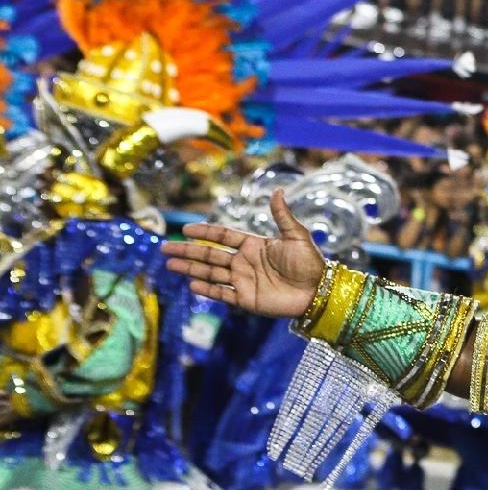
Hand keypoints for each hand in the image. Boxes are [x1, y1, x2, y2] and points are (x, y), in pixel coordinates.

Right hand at [160, 191, 326, 318]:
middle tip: (165, 247)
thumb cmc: (310, 262)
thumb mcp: (297, 235)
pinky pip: (222, 294)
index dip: (205, 232)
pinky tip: (192, 283)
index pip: (223, 236)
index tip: (186, 229)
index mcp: (254, 245)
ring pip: (211, 273)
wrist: (319, 291)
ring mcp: (243, 281)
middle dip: (188, 251)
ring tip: (170, 264)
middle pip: (210, 254)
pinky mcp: (246, 299)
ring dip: (190, 268)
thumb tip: (277, 190)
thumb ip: (282, 215)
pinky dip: (207, 289)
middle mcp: (244, 262)